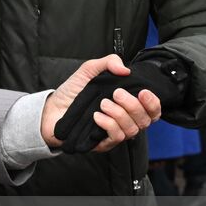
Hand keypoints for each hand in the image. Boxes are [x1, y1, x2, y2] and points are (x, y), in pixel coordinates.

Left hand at [42, 55, 162, 153]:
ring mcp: (114, 133)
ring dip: (119, 114)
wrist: (52, 108)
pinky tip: (97, 116)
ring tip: (102, 103)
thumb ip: (108, 63)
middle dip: (133, 105)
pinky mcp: (102, 143)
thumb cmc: (73, 92)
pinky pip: (116, 137)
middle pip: (145, 121)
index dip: (153, 103)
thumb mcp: (90, 71)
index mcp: (127, 105)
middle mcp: (124, 121)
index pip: (152, 111)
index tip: (143, 92)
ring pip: (132, 130)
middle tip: (116, 93)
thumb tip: (125, 69)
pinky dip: (108, 124)